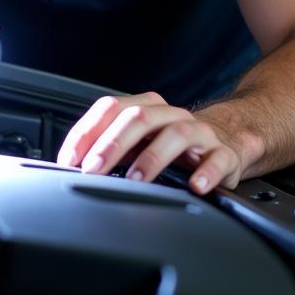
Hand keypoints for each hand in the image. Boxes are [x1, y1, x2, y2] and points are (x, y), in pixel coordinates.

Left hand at [56, 92, 243, 194]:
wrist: (224, 144)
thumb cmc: (171, 147)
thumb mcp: (138, 144)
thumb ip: (109, 149)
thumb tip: (73, 164)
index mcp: (146, 108)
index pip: (111, 108)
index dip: (87, 132)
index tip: (70, 158)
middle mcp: (170, 115)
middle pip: (139, 117)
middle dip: (112, 143)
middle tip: (94, 168)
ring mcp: (199, 132)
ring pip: (176, 132)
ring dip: (152, 156)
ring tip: (136, 179)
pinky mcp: (224, 154)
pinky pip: (217, 159)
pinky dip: (206, 172)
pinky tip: (195, 185)